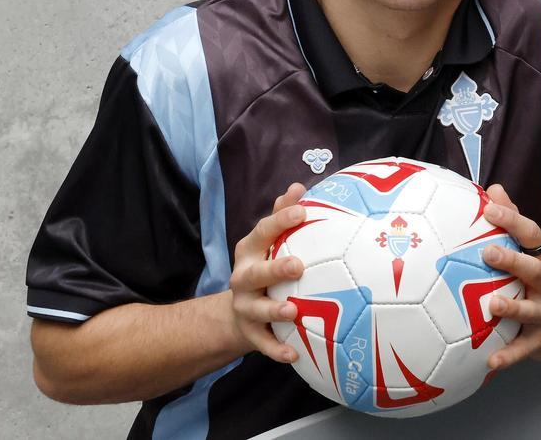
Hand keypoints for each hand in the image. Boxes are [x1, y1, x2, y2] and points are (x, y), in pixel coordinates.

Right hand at [228, 182, 306, 363]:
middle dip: (274, 269)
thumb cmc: (264, 266)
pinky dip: (276, 349)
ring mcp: (245, 307)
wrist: (238, 312)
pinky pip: (263, 343)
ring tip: (293, 310)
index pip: (262, 232)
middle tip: (298, 266)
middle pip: (255, 273)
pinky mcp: (251, 333)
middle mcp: (243, 278)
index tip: (302, 211)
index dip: (281, 220)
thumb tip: (298, 186)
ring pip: (256, 309)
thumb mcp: (269, 241)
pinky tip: (293, 354)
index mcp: (249, 251)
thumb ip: (282, 214)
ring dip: (274, 310)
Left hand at [480, 184, 540, 369]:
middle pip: (534, 270)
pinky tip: (490, 362)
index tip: (489, 208)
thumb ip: (513, 221)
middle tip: (489, 251)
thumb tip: (492, 190)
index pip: (530, 234)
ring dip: (513, 309)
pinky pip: (524, 349)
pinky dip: (508, 356)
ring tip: (493, 306)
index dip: (511, 219)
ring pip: (531, 312)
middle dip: (514, 261)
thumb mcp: (534, 250)